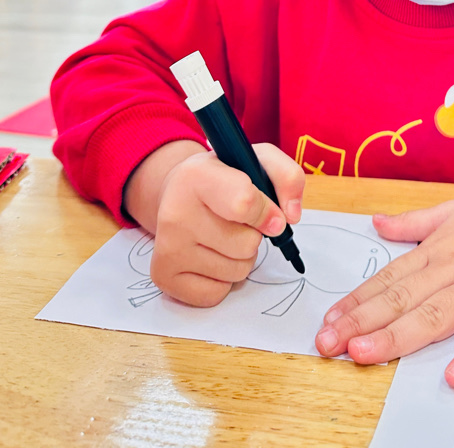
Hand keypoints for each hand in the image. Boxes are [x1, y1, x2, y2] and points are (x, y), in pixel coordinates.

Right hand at [125, 140, 304, 306]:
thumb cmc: (223, 178)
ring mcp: (167, 247)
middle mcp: (175, 213)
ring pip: (237, 271)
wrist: (177, 193)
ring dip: (241, 258)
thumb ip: (287, 177)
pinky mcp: (163, 276)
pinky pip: (218, 293)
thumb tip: (290, 216)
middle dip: (254, 235)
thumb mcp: (257, 160)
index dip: (268, 213)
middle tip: (237, 220)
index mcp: (198, 176)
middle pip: (247, 245)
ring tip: (223, 235)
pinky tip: (210, 255)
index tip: (272, 216)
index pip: (244, 203)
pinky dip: (224, 280)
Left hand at [315, 165, 453, 386]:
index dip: (356, 301)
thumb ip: (413, 223)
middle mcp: (453, 268)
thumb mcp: (452, 211)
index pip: (387, 279)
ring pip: (435, 315)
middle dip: (361, 323)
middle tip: (327, 344)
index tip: (328, 321)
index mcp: (436, 250)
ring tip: (365, 354)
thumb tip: (376, 223)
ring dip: (398, 336)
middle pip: (401, 299)